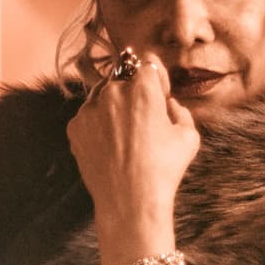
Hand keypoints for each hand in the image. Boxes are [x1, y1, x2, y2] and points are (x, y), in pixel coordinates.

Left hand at [67, 52, 199, 264]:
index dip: (156, 78)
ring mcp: (89, 109)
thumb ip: (180, 110)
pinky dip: (97, 124)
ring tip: (125, 134)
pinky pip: (88, 116)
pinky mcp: (74, 127)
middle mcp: (112, 92)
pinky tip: (110, 146)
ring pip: (102, 94)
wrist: (129, 201)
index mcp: (142, 88)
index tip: (160, 94)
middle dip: (133, 92)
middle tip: (142, 119)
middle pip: (123, 77)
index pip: (148, 64)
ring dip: (112, 105)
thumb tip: (169, 103)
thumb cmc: (164, 170)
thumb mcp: (189, 137)